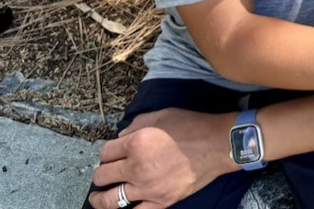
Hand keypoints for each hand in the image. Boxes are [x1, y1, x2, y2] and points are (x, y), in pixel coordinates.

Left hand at [89, 108, 236, 208]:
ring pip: (111, 200)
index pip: (106, 152)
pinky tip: (123, 208)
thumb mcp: (161, 115)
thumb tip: (121, 137)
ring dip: (100, 199)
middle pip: (103, 175)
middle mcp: (137, 168)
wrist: (216, 145)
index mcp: (136, 143)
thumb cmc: (191, 126)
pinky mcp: (162, 202)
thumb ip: (136, 125)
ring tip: (97, 199)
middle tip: (102, 174)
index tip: (110, 154)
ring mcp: (148, 188)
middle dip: (100, 174)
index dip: (106, 152)